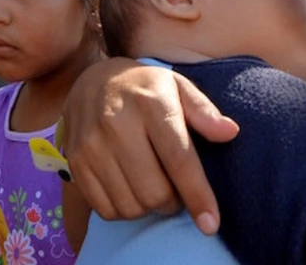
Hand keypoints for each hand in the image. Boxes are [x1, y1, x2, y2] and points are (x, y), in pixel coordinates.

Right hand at [62, 59, 237, 233]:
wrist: (92, 82)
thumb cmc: (146, 90)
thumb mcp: (178, 87)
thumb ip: (204, 111)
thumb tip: (230, 132)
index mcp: (150, 104)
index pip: (178, 159)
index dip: (197, 196)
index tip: (211, 223)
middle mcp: (117, 125)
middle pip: (154, 192)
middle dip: (173, 202)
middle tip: (175, 189)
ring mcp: (92, 145)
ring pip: (131, 206)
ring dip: (149, 207)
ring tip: (152, 186)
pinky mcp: (75, 162)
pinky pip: (106, 209)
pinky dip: (124, 209)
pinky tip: (130, 189)